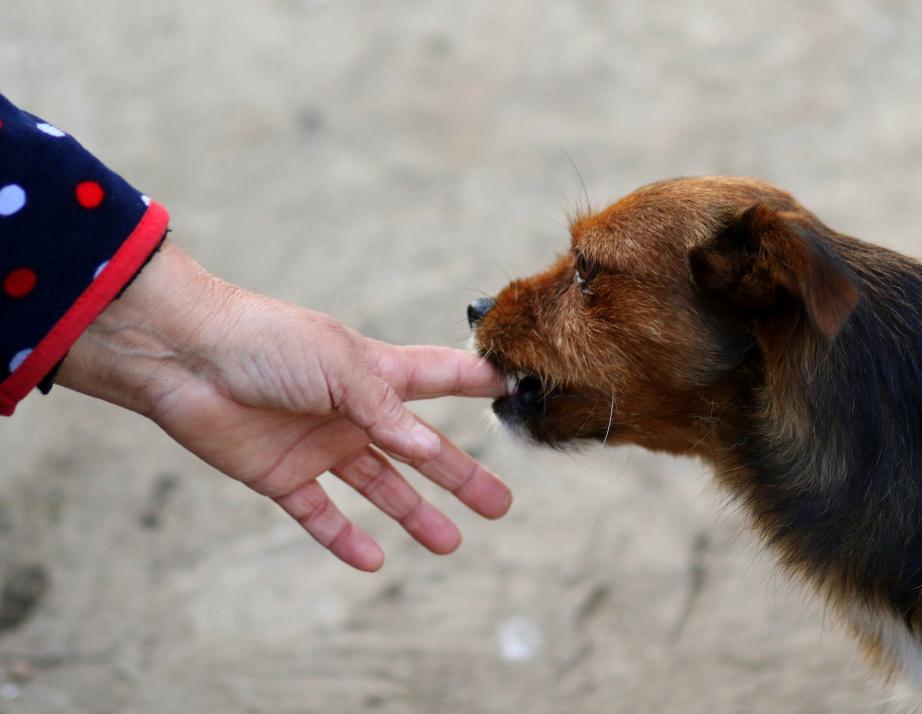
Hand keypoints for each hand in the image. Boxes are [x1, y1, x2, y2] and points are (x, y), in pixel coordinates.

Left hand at [55, 241, 510, 570]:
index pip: (441, 377)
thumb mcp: (342, 367)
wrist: (184, 356)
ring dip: (414, 514)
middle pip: (420, 450)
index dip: (477, 383)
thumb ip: (388, 410)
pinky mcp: (281, 474)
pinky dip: (343, 538)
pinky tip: (373, 560)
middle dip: (461, 476)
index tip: (515, 389)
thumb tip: (432, 447)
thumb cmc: (268, 343)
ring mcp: (320, 444)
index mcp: (375, 372)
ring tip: (450, 543)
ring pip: (380, 486)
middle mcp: (354, 411)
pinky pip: (319, 514)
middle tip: (500, 505)